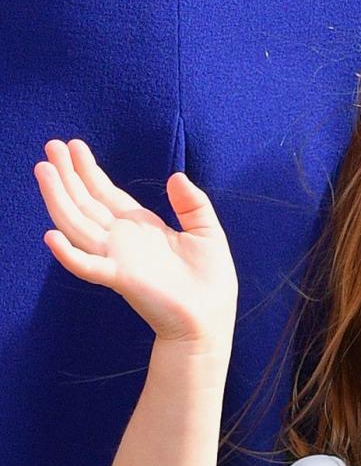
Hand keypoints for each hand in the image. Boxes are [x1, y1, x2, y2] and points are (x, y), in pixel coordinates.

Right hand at [34, 139, 237, 348]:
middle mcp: (123, 241)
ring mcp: (118, 259)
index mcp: (141, 228)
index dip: (89, 171)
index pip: (106, 195)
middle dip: (68, 176)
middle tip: (51, 145)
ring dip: (59, 199)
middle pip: (86, 203)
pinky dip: (68, 254)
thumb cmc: (211, 282)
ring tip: (44, 170)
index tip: (73, 145)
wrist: (211, 320)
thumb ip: (193, 204)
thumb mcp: (207, 233)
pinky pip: (87, 266)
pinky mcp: (120, 278)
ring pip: (77, 225)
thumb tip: (176, 176)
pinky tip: (50, 236)